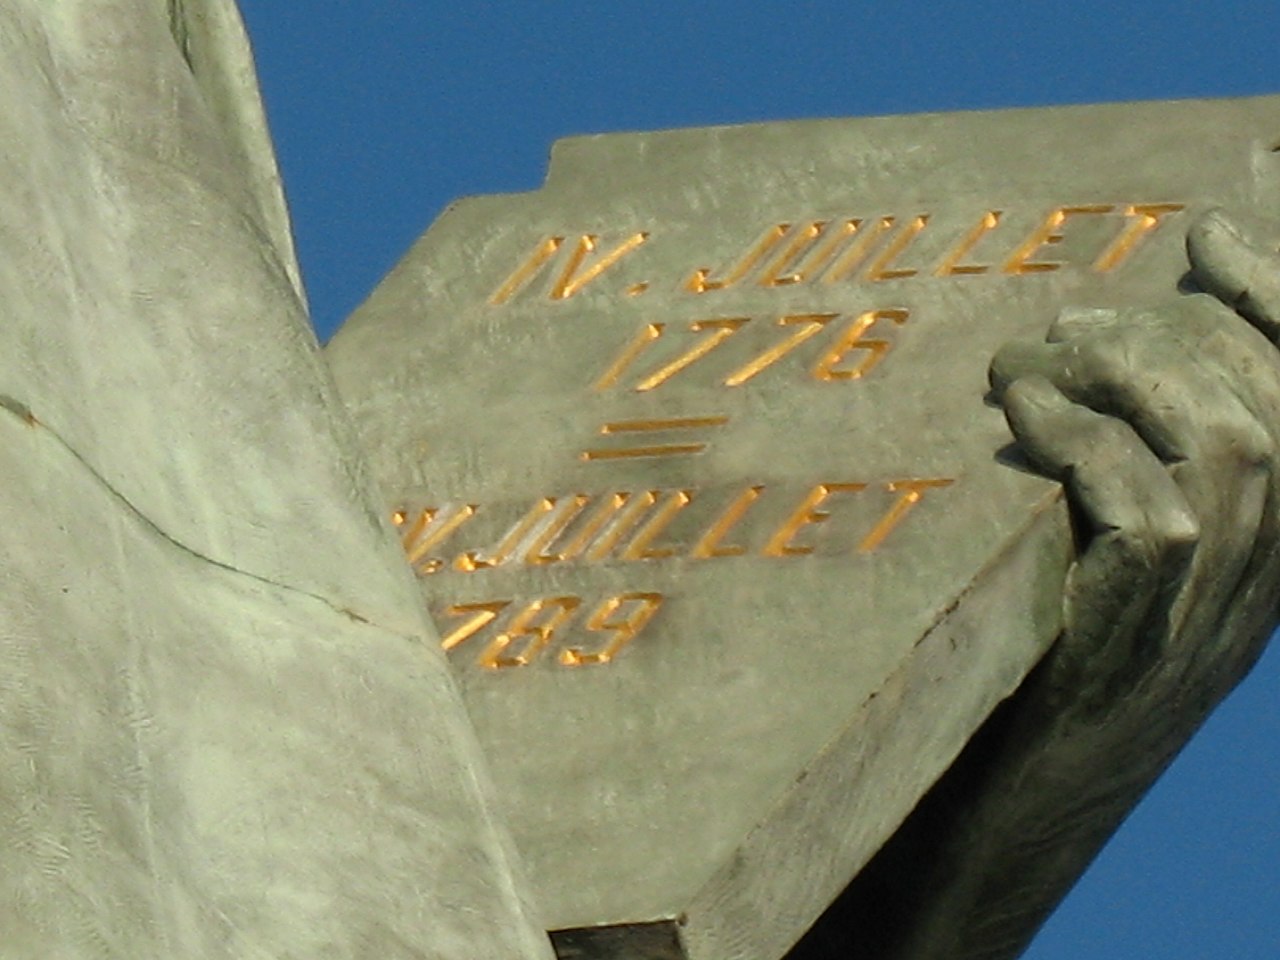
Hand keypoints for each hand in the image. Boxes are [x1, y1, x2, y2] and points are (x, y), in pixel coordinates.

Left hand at [989, 208, 1279, 727]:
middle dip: (1168, 333)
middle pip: (1270, 403)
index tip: (1209, 230)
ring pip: (1228, 447)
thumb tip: (1101, 336)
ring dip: (1125, 377)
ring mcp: (1210, 607)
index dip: (1278, 297)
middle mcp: (1267, 566)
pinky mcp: (1136, 637)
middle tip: (1065, 328)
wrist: (1038, 776)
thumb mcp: (1128, 540)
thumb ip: (1143, 453)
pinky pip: (1149, 515)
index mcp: (1275, 535)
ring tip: (1033, 364)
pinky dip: (1088, 445)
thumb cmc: (1069, 638)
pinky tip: (1025, 418)